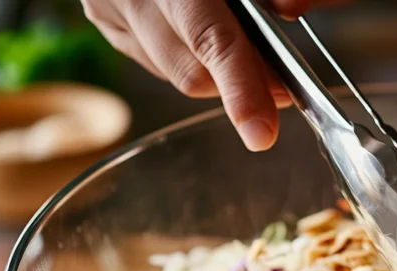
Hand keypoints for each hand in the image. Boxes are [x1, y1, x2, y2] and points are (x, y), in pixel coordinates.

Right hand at [82, 0, 314, 150]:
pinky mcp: (101, 20)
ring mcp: (106, 9)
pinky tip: (198, 31)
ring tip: (243, 48)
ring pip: (175, 74)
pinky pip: (154, 61)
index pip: (209, 41)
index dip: (241, 90)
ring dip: (215, 70)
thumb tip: (294, 10)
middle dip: (242, 85)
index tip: (262, 132)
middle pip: (193, 73)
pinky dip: (187, 56)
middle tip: (282, 85)